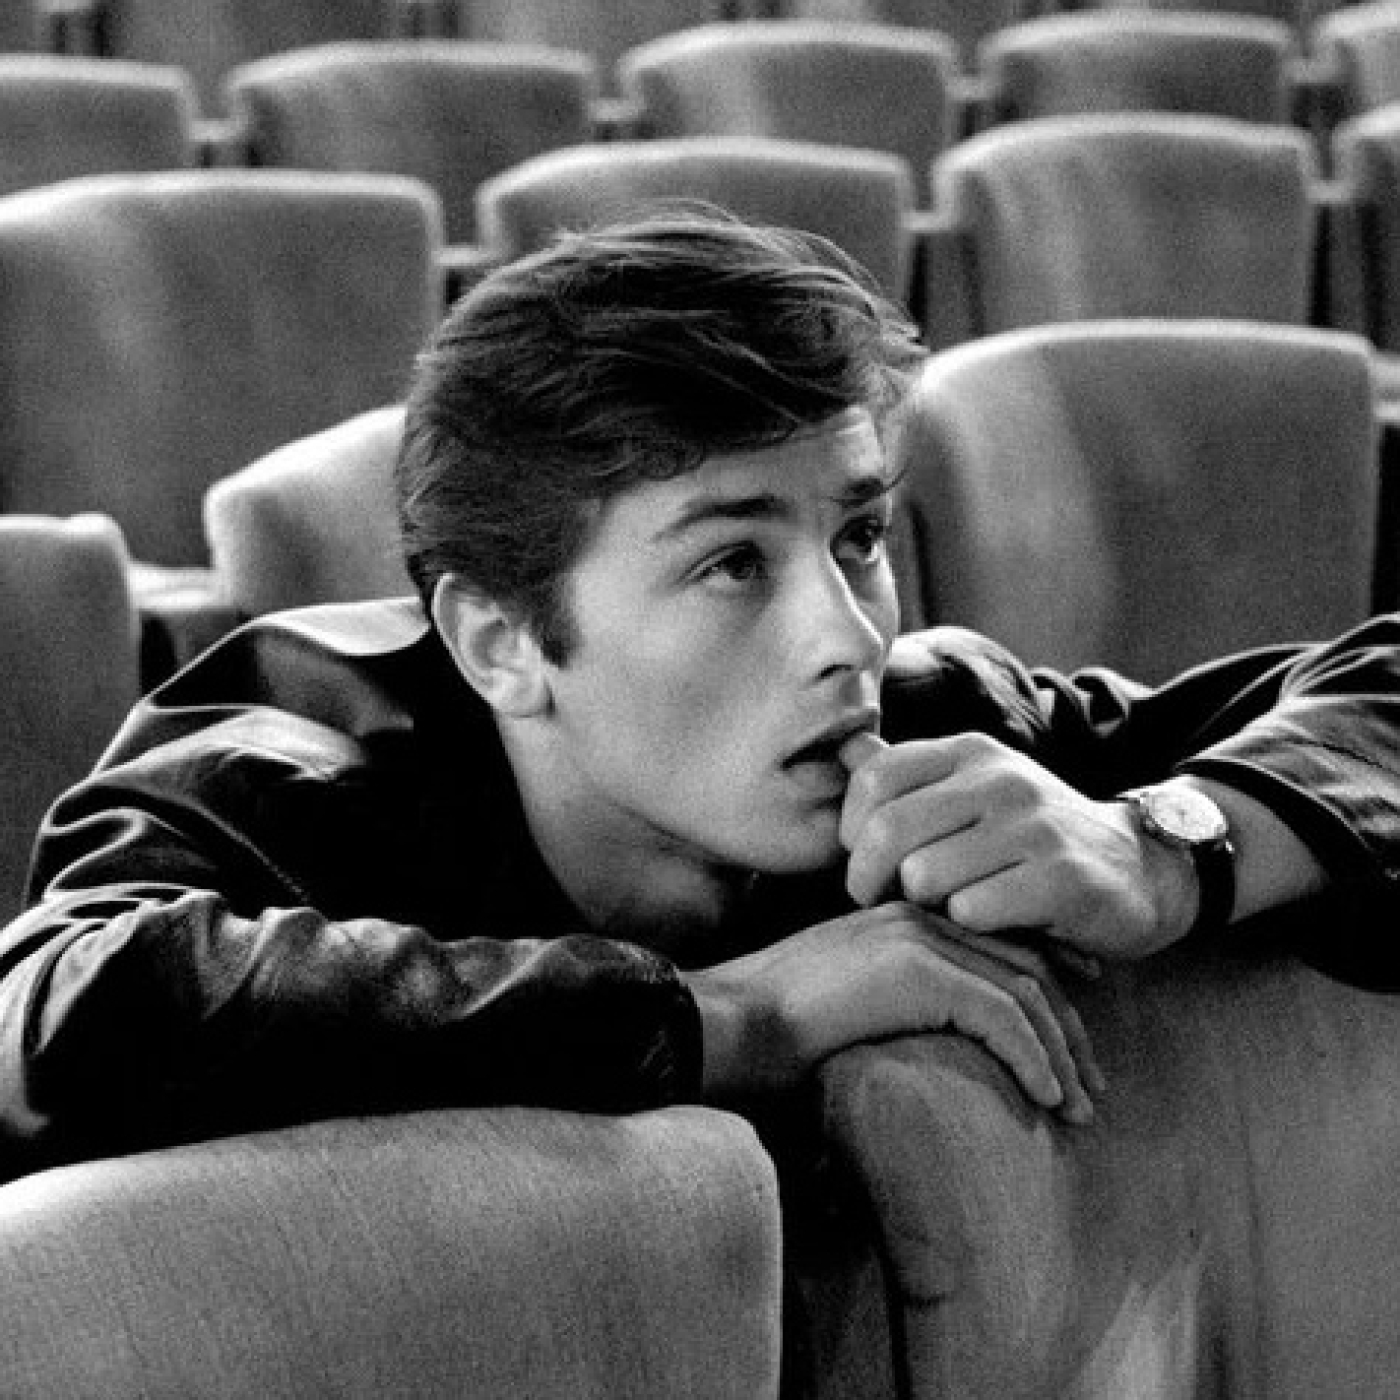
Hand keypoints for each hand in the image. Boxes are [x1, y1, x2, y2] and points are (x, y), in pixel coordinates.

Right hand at [683, 901, 1102, 1123]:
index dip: (1049, 979)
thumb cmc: (768, 1025)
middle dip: (1068, 1024)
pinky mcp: (918, 975)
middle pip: (1024, 962)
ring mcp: (918, 940)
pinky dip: (1034, 1059)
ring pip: (1023, 990)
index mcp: (900, 917)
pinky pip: (1001, 1017)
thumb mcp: (841, 1000)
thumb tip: (921, 1040)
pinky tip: (1048, 1098)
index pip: (999, 937)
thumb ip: (887, 1000)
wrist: (728, 1020)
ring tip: (1081, 1105)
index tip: (1078, 1026)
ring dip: (1062, 1052)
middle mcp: (916, 917)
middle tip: (1093, 1079)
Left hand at [839, 732, 1195, 958]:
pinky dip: (969, 928)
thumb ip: (909, 778)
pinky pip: (973, 910)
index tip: (865, 860)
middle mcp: (1000, 778)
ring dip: (925, 907)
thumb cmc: (1031, 840)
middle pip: (887, 831)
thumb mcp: (974, 793)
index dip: (851, 830)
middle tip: (883, 901)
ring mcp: (1033, 825)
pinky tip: (991, 925)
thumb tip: (841, 748)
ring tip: (948, 908)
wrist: (1138, 869)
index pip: (873, 778)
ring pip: (924, 875)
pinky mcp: (1061, 877)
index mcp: (969, 753)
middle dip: (868, 880)